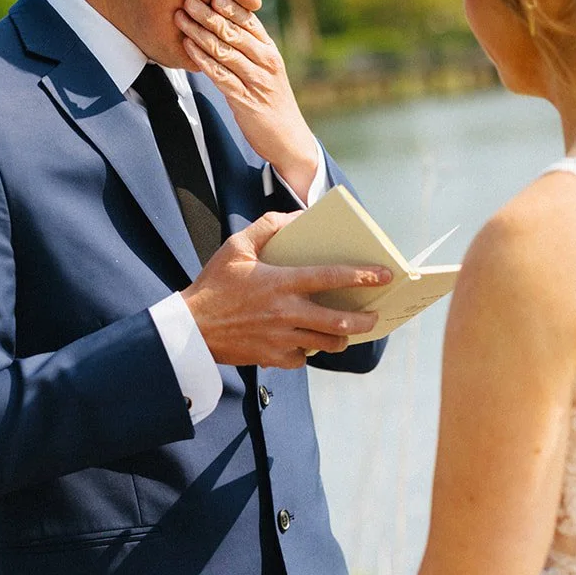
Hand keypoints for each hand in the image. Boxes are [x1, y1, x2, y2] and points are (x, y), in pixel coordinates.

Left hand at [175, 0, 319, 195]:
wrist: (289, 139)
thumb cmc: (273, 102)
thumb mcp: (266, 71)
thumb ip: (250, 50)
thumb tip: (226, 27)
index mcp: (270, 51)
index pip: (250, 21)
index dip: (229, 6)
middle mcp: (266, 62)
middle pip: (234, 32)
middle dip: (208, 15)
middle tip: (188, 0)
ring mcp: (257, 81)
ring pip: (224, 51)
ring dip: (200, 33)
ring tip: (181, 20)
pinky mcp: (245, 100)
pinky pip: (220, 75)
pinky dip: (202, 60)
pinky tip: (188, 48)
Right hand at [183, 212, 390, 367]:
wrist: (190, 328)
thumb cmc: (213, 284)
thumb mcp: (236, 247)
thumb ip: (267, 227)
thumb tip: (295, 216)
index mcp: (280, 282)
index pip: (331, 277)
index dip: (362, 275)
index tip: (385, 275)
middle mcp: (285, 313)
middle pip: (339, 321)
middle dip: (363, 320)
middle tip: (374, 316)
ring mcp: (280, 338)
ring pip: (326, 344)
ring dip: (341, 338)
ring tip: (346, 331)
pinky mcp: (273, 358)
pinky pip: (303, 358)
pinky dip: (309, 350)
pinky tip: (306, 341)